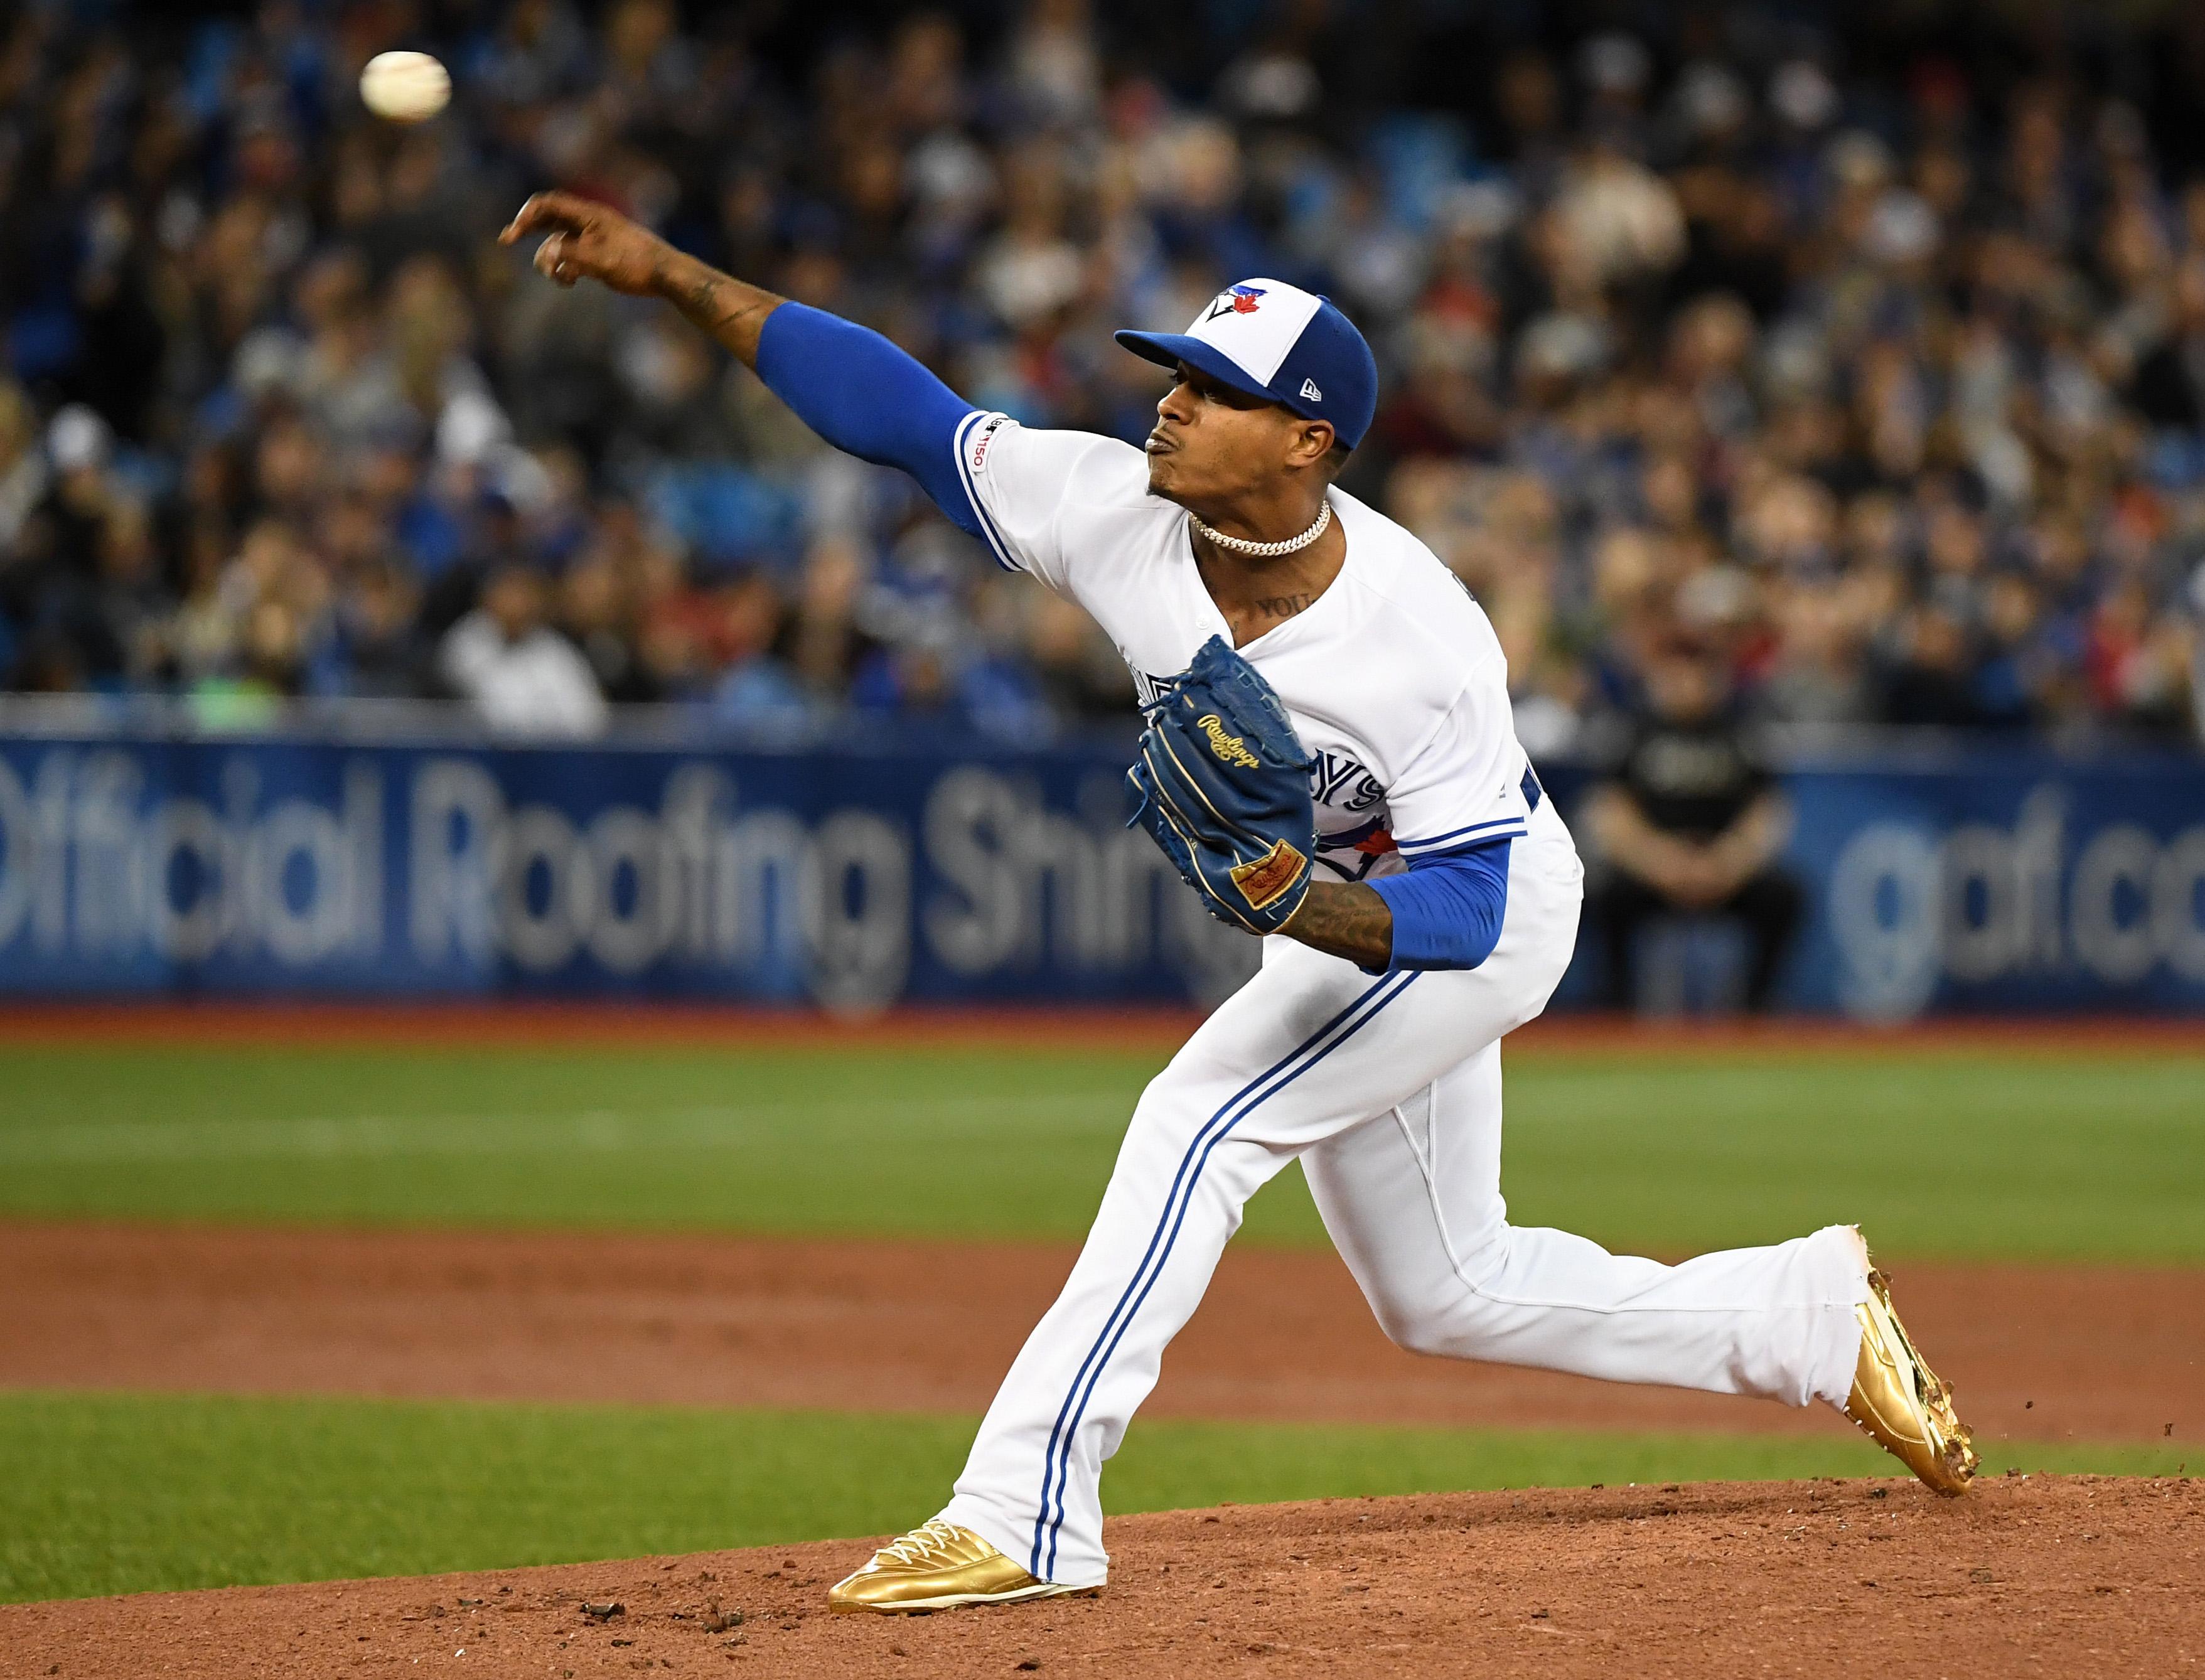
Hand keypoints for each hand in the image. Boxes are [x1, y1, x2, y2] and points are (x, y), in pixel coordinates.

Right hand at [499, 191, 667, 295]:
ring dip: (550, 260)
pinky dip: (564, 268)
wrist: (667, 276)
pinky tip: (570, 282)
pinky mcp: (599, 255)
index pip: (547, 204)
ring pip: (557, 242)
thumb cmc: (636, 264)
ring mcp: (593, 238)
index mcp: (588, 215)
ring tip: (561, 278)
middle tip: (507, 241)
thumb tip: (545, 255)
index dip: (524, 216)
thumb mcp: (598, 260)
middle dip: (528, 230)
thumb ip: (567, 254)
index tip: (512, 236)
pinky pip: (570, 256)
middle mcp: (588, 222)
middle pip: (548, 219)